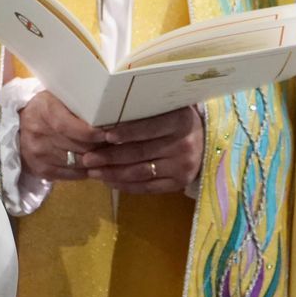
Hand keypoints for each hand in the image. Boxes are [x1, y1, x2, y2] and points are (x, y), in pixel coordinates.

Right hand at [18, 90, 105, 179]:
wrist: (17, 126)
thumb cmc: (46, 108)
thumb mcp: (58, 97)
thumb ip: (77, 105)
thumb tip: (107, 114)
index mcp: (45, 111)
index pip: (68, 126)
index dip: (91, 133)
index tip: (109, 134)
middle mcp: (39, 135)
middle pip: (77, 147)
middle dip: (100, 147)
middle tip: (114, 144)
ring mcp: (39, 155)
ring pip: (77, 163)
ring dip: (96, 161)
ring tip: (108, 154)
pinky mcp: (41, 170)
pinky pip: (72, 175)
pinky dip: (86, 171)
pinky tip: (95, 164)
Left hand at [82, 105, 203, 192]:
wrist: (208, 143)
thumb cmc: (179, 121)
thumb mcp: (169, 109)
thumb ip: (146, 110)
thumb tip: (108, 115)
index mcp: (179, 121)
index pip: (148, 128)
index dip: (125, 133)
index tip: (103, 136)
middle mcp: (183, 144)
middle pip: (139, 152)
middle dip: (109, 157)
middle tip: (87, 158)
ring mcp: (182, 166)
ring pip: (141, 172)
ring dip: (113, 173)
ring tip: (93, 172)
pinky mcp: (179, 183)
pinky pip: (148, 187)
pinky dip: (126, 186)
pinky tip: (110, 182)